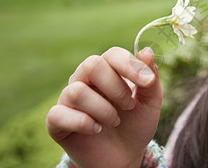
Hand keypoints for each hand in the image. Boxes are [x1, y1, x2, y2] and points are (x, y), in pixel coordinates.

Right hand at [46, 47, 162, 167]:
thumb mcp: (150, 102)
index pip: (112, 54)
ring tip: (114, 122)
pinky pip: (58, 114)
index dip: (129, 65)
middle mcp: (85, 80)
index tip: (147, 82)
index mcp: (108, 70)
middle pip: (91, 65)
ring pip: (76, 91)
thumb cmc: (136, 124)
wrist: (125, 157)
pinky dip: (82, 122)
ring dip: (103, 109)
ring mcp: (69, 99)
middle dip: (115, 87)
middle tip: (129, 105)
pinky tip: (96, 130)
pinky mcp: (57, 122)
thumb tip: (147, 51)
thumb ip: (150, 77)